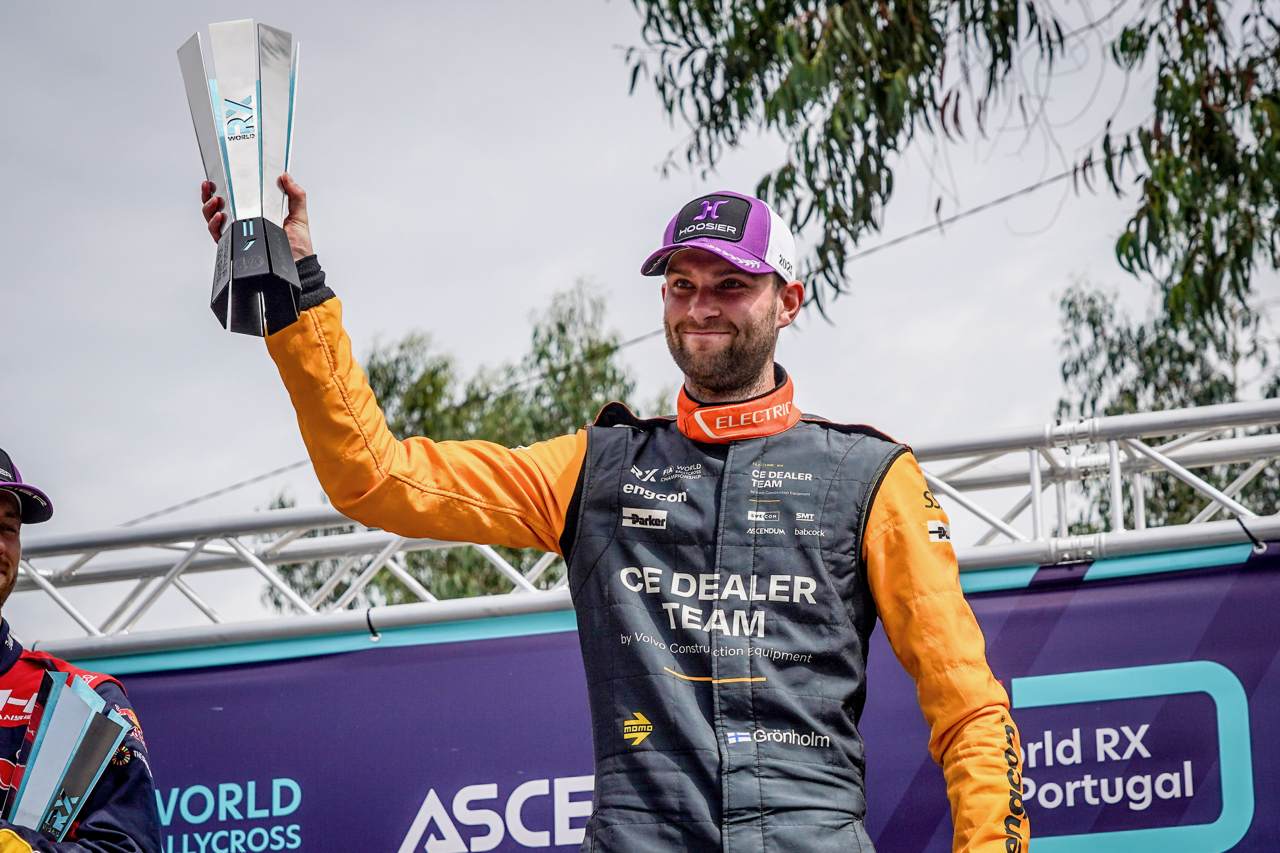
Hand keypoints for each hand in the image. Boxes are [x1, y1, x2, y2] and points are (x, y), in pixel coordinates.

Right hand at [199, 174, 314, 260]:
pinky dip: (215, 225)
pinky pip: (218, 235)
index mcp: (259, 213)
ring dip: (210, 208)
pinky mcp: (236, 247)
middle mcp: (246, 223)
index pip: (237, 197)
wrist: (297, 268)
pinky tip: (219, 217)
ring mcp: (240, 235)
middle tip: (210, 187)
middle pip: (220, 207)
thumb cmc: (298, 248)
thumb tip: (288, 177)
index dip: (225, 186)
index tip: (220, 176)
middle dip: (209, 194)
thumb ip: (296, 196)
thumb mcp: (299, 217)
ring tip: (215, 201)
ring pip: (214, 220)